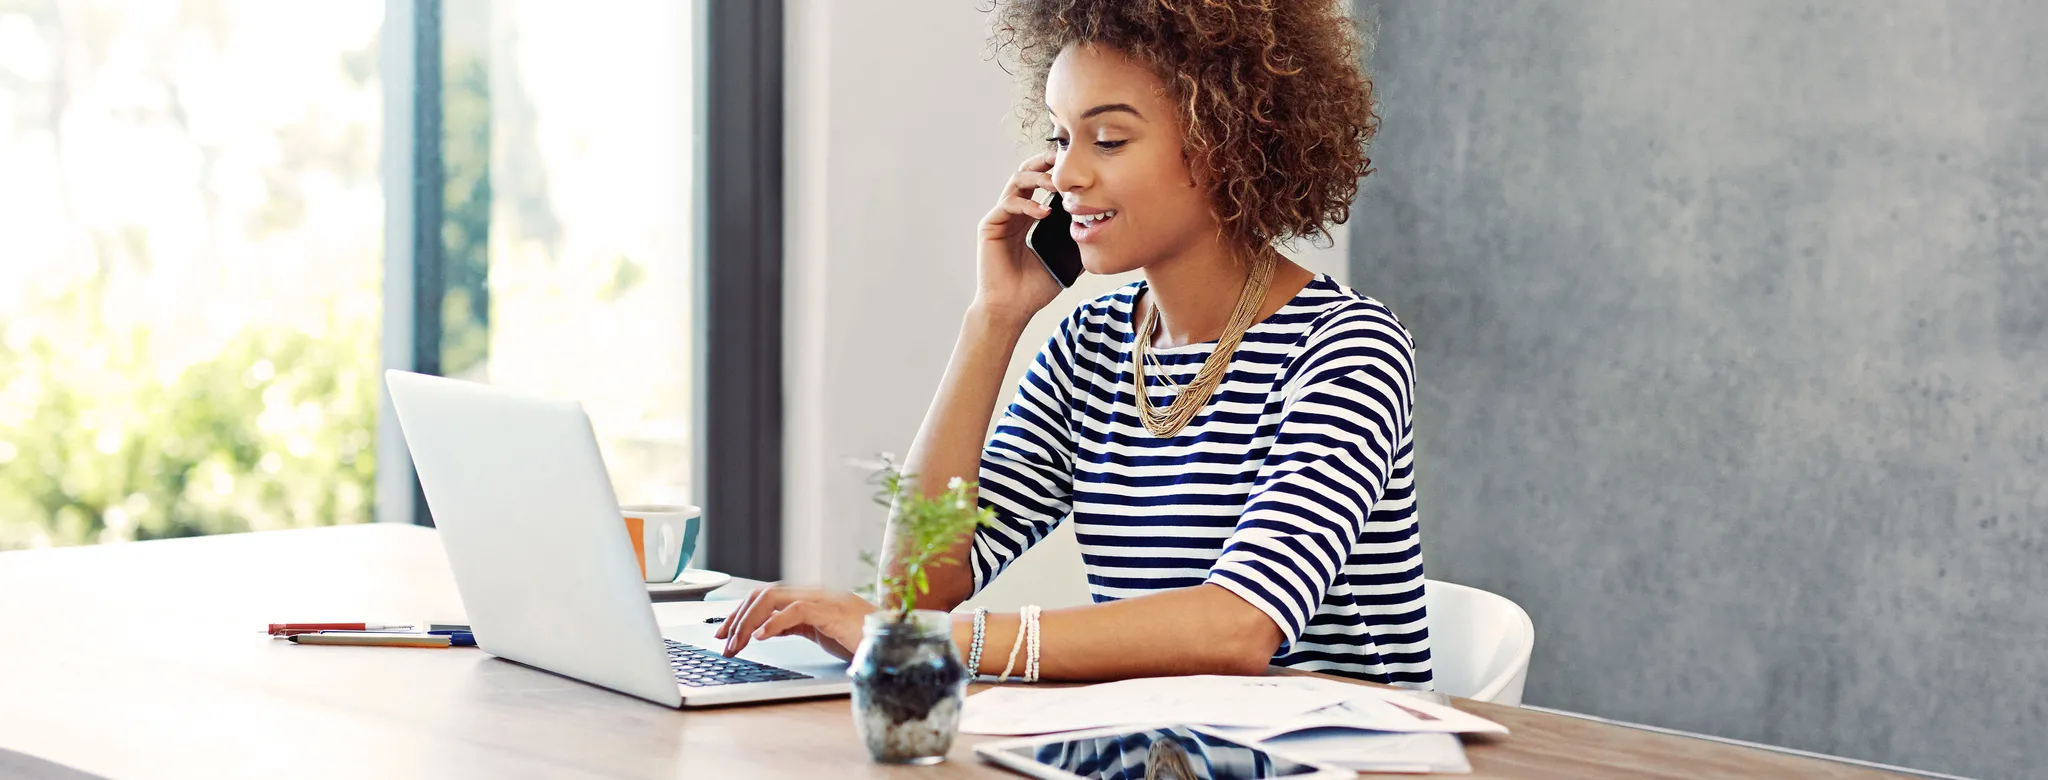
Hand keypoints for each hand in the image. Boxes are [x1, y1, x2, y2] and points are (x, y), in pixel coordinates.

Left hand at [713, 584, 875, 659]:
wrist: (889, 642)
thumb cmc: (858, 637)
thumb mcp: (816, 631)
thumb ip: (792, 625)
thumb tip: (764, 630)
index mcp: (806, 596)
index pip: (763, 596)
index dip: (739, 613)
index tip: (723, 634)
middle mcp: (810, 592)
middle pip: (762, 595)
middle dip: (737, 618)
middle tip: (724, 644)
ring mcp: (820, 599)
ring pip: (772, 598)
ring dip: (749, 623)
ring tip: (738, 644)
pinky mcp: (830, 611)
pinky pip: (795, 611)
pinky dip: (774, 623)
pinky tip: (762, 637)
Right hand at [974, 151, 1066, 326]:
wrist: (1012, 308)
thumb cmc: (1035, 288)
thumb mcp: (1065, 260)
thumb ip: (1078, 242)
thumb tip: (1102, 228)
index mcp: (1030, 217)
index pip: (1041, 182)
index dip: (1056, 170)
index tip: (1077, 166)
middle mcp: (1014, 213)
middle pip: (1027, 172)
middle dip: (1045, 162)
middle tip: (1064, 160)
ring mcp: (1001, 218)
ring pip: (1016, 181)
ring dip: (1037, 177)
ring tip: (1057, 184)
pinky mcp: (990, 226)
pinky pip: (1008, 204)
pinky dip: (1027, 204)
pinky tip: (1044, 213)